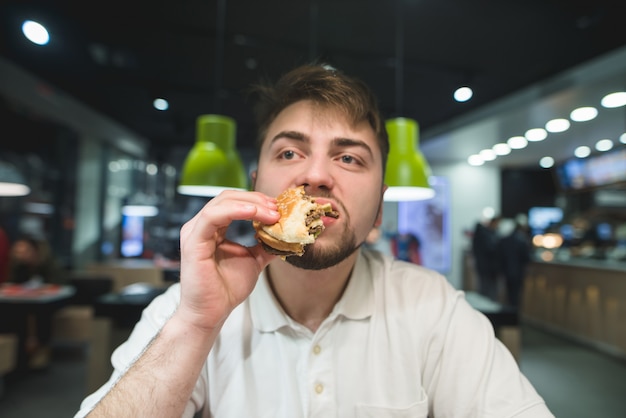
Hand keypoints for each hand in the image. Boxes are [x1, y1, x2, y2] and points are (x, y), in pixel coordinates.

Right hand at [176, 190, 278, 331]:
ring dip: (250, 203)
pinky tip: (254, 212)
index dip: (257, 201)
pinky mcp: (193, 241)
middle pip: (229, 197)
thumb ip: (266, 245)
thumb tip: (288, 235)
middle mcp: (201, 225)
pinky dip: (235, 210)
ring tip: (272, 212)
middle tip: (278, 208)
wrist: (212, 313)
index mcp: (213, 227)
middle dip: (256, 199)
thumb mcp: (254, 260)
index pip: (234, 202)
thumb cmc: (227, 288)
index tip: (279, 208)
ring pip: (222, 202)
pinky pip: (213, 216)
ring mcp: (195, 231)